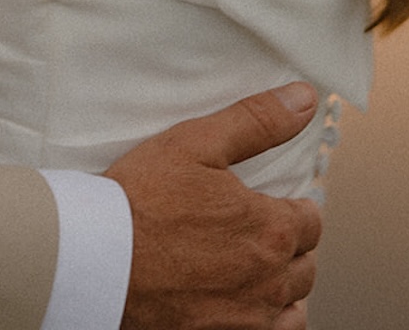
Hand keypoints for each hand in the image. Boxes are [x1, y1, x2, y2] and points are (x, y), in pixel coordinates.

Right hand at [107, 83, 321, 329]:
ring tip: (254, 269)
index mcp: (270, 229)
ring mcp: (248, 318)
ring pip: (293, 306)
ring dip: (283, 287)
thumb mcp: (197, 142)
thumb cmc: (141, 201)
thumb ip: (257, 121)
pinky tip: (242, 303)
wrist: (98, 259)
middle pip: (305, 265)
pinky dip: (267, 321)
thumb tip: (304, 100)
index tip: (272, 202)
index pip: (311, 220)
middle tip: (258, 231)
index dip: (293, 207)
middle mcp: (269, 280)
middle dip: (289, 246)